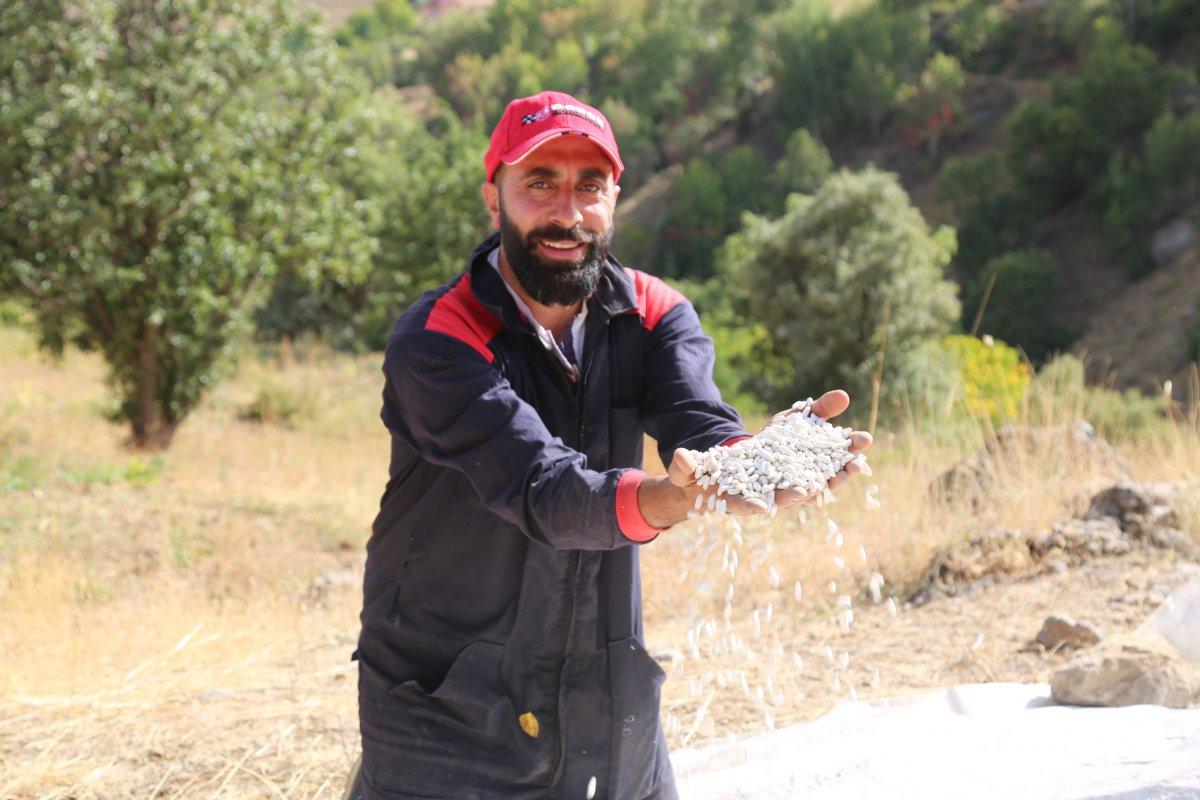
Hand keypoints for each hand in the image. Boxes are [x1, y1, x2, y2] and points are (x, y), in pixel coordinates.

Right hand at [665, 390, 872, 515]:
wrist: (714, 477)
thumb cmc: (698, 478)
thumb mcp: (689, 470)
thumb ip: (685, 466)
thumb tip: (678, 456)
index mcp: (742, 500)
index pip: (758, 504)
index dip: (770, 502)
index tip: (786, 498)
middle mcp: (769, 494)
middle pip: (798, 493)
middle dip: (820, 484)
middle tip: (841, 474)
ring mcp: (785, 480)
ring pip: (818, 477)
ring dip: (839, 467)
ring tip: (860, 456)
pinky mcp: (794, 464)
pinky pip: (819, 457)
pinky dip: (836, 447)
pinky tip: (857, 439)